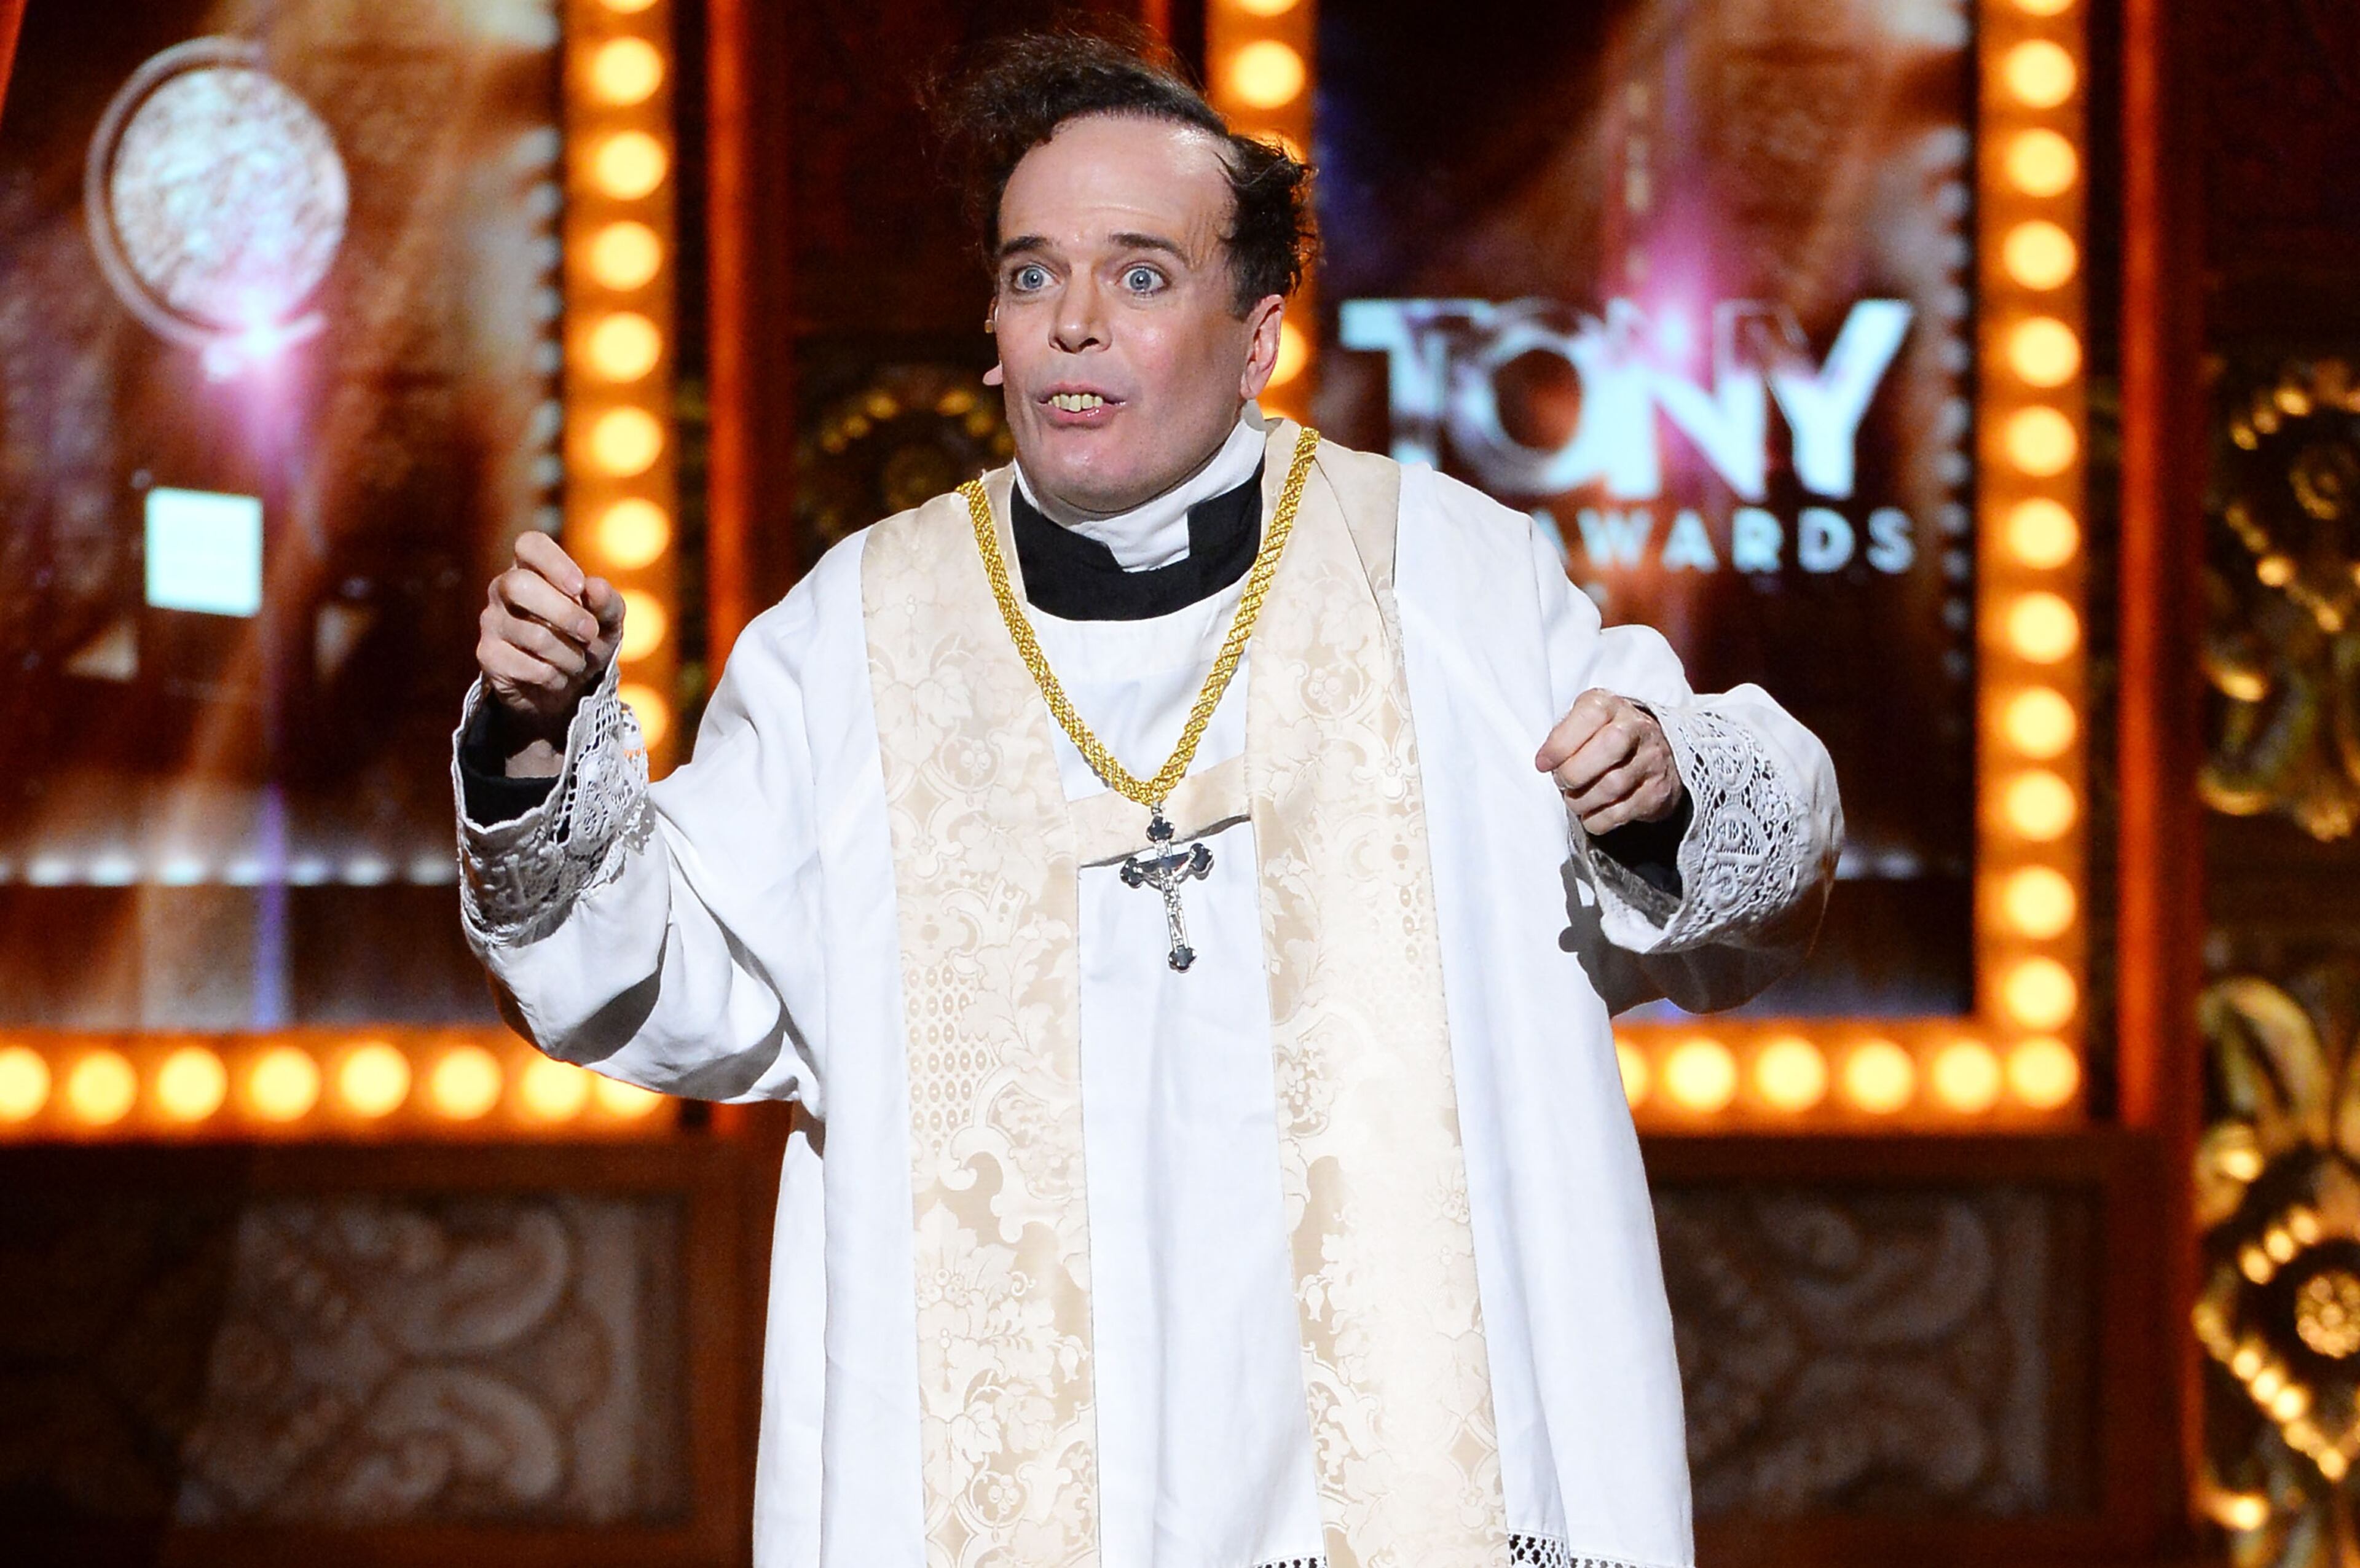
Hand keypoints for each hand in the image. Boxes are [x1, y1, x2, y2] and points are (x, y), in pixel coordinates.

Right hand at [476, 531, 624, 748]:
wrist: (565, 686)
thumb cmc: (584, 640)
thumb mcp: (606, 621)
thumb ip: (607, 603)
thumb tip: (596, 587)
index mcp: (532, 568)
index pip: (529, 544)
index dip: (554, 562)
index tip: (579, 587)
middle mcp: (503, 589)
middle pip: (520, 585)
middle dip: (565, 613)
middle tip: (589, 633)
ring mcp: (492, 622)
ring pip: (533, 635)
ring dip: (570, 654)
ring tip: (578, 661)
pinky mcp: (489, 656)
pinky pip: (528, 667)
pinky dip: (555, 676)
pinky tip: (558, 676)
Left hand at [1535, 689, 1683, 834]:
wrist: (1656, 751)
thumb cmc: (1605, 737)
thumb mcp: (1583, 723)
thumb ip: (1563, 736)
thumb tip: (1545, 762)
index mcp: (1611, 706)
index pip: (1589, 716)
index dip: (1561, 743)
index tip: (1543, 763)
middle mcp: (1637, 728)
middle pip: (1608, 748)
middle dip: (1574, 773)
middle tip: (1562, 781)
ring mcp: (1651, 761)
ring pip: (1612, 786)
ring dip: (1581, 800)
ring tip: (1575, 797)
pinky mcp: (1656, 792)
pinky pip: (1619, 813)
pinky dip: (1596, 819)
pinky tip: (1592, 811)